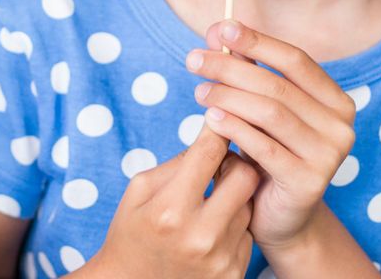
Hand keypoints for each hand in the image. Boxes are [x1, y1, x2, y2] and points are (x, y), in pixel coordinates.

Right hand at [82, 122, 257, 277]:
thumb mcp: (139, 190)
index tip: (219, 118)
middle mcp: (200, 235)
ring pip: (248, 205)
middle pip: (245, 177)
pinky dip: (234, 223)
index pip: (208, 154)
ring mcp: (221, 259)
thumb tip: (209, 140)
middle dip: (235, 160)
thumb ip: (175, 164)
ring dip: (235, 194)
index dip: (217, 129)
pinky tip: (214, 225)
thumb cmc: (132, 232)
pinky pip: (247, 234)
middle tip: (221, 159)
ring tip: (213, 196)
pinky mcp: (234, 275)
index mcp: (170, 208)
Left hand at [186, 19, 356, 252]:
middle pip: (277, 85)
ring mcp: (329, 157)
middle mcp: (340, 127)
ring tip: (199, 91)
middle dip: (230, 67)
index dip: (257, 41)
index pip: (295, 59)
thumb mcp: (257, 105)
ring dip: (228, 96)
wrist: (279, 216)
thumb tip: (219, 30)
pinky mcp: (310, 183)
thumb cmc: (267, 150)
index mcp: (335, 100)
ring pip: (270, 112)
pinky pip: (265, 146)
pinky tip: (210, 118)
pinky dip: (234, 127)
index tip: (221, 28)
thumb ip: (245, 67)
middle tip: (194, 60)